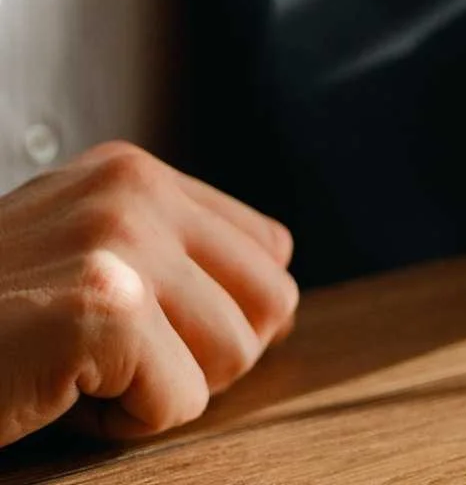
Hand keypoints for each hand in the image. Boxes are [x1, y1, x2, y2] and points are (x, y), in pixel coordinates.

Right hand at [0, 143, 297, 447]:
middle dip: (203, 356)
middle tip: (104, 361)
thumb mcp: (79, 262)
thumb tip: (277, 309)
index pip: (270, 251)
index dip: (218, 317)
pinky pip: (181, 402)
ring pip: (234, 356)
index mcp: (132, 174)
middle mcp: (133, 191)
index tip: (133, 332)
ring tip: (69, 372)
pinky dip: (121, 427)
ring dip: (155, 393)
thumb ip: (173, 261)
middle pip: (271, 303)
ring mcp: (118, 242)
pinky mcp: (103, 308)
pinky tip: (52, 396)